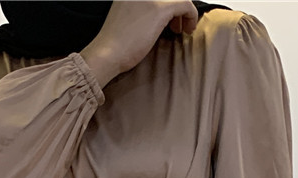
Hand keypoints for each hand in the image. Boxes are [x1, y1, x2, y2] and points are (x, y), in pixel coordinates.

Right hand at [80, 1, 199, 86]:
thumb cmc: (115, 44)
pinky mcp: (160, 9)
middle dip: (177, 8)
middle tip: (177, 23)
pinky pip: (185, 4)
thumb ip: (141, 10)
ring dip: (183, 12)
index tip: (171, 17)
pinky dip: (190, 16)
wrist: (107, 53)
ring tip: (180, 28)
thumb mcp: (127, 17)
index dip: (168, 4)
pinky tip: (187, 29)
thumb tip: (156, 15)